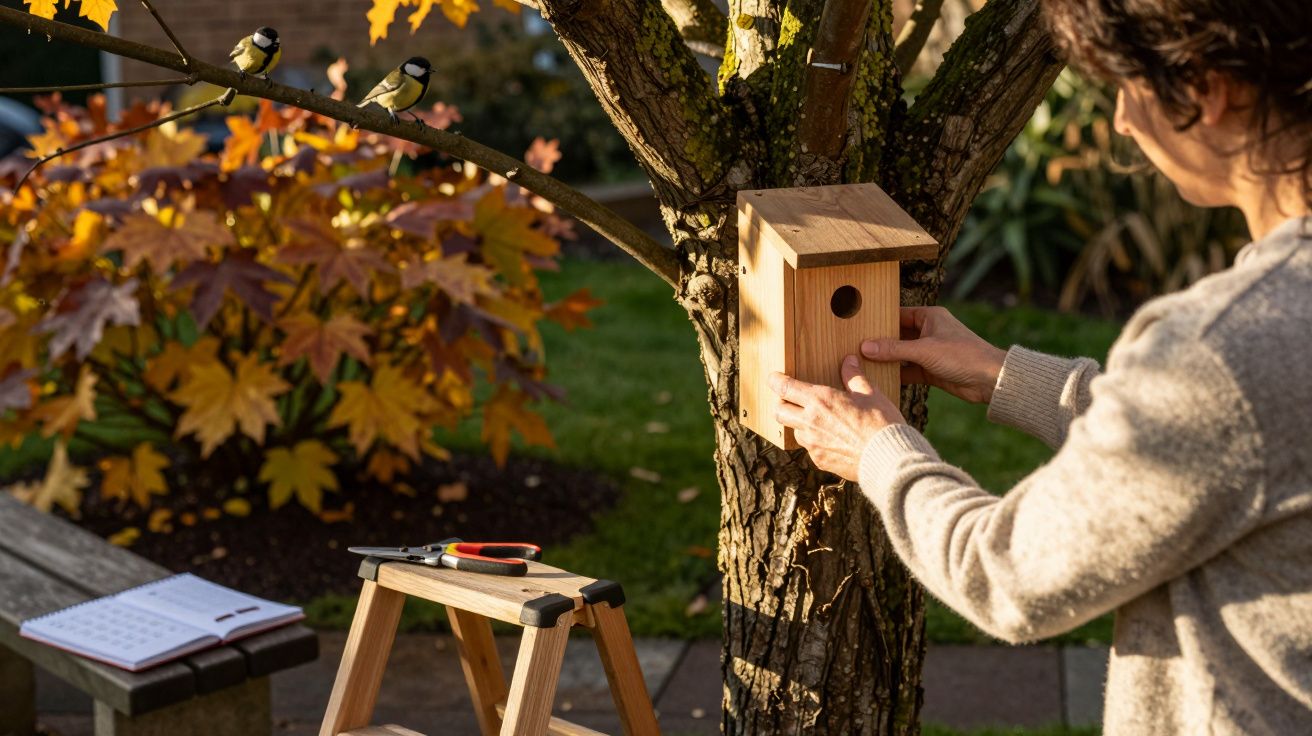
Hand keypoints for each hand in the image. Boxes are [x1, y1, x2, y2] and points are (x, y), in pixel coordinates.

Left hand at [768, 356, 905, 481]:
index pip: (785, 387)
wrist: (888, 460)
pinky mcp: (819, 460)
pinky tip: (832, 440)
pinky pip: (810, 449)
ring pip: (794, 431)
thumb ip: (854, 377)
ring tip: (816, 421)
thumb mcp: (871, 394)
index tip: (774, 378)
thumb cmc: (882, 423)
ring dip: (799, 424)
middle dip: (780, 404)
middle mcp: (810, 421)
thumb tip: (849, 361)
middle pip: (779, 411)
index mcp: (821, 400)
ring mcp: (813, 444)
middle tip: (790, 400)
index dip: (775, 381)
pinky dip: (815, 442)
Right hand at [862, 306, 1006, 404]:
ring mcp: (930, 352)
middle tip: (855, 347)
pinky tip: (879, 378)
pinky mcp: (931, 370)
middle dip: (879, 342)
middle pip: (897, 335)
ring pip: (901, 354)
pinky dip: (896, 374)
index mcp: (930, 317)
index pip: (898, 315)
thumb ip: (894, 349)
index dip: (879, 321)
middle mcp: (929, 332)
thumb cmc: (963, 355)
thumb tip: (865, 347)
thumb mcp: (924, 350)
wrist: (990, 380)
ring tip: (862, 363)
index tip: (859, 326)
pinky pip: (908, 370)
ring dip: (886, 360)